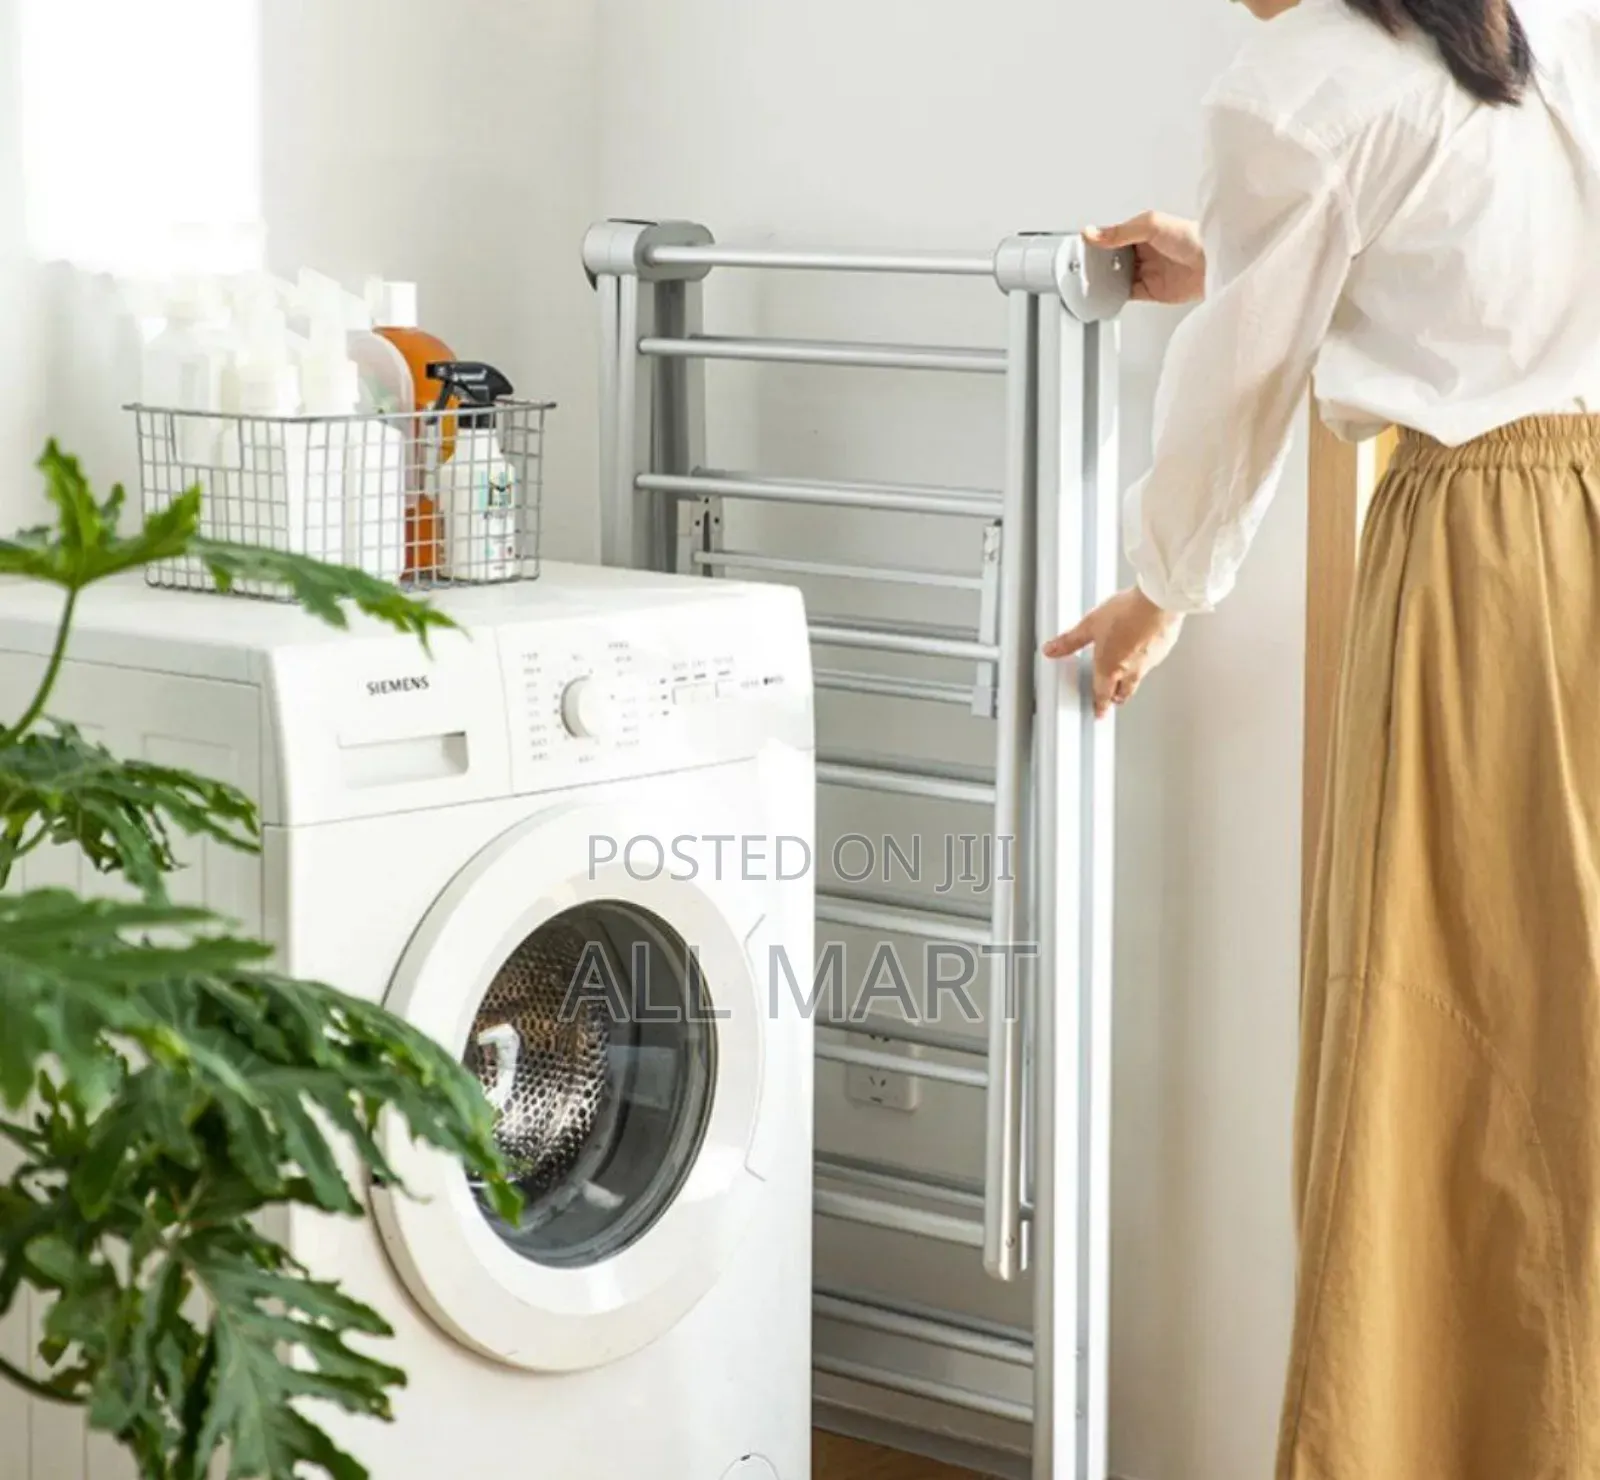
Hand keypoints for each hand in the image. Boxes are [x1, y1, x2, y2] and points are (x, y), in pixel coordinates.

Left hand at [1043, 587, 1183, 718]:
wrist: (1159, 603)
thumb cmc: (1127, 613)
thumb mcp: (1090, 625)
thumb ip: (1071, 640)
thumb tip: (1052, 649)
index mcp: (1110, 668)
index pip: (1102, 694)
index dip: (1099, 705)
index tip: (1099, 712)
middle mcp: (1131, 671)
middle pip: (1123, 692)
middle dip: (1116, 697)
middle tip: (1112, 698)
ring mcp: (1149, 662)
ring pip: (1138, 679)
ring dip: (1131, 681)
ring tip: (1126, 675)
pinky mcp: (1163, 650)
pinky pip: (1151, 662)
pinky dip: (1145, 661)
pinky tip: (1142, 649)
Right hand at [1084, 213, 1205, 304]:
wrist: (1214, 264)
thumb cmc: (1194, 238)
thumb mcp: (1152, 225)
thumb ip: (1120, 231)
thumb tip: (1093, 233)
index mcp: (1144, 231)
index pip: (1113, 236)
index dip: (1097, 241)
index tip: (1081, 246)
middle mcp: (1145, 252)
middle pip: (1113, 259)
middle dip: (1097, 263)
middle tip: (1080, 266)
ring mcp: (1146, 272)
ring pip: (1116, 277)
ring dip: (1103, 280)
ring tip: (1087, 281)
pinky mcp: (1150, 292)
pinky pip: (1125, 295)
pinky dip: (1113, 296)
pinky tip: (1103, 294)